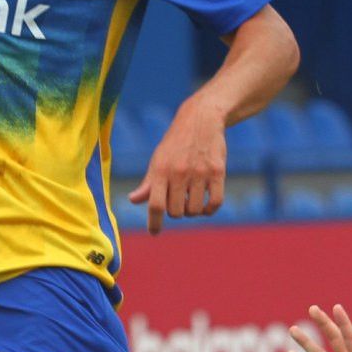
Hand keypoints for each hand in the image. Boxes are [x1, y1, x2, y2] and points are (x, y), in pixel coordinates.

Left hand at [127, 97, 226, 232]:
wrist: (201, 119)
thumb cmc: (175, 143)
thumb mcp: (158, 160)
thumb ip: (148, 183)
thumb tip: (133, 200)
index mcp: (161, 170)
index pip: (156, 204)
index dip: (154, 223)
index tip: (154, 233)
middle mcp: (179, 172)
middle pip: (175, 211)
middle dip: (175, 212)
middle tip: (177, 202)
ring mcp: (200, 172)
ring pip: (194, 210)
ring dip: (192, 211)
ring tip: (191, 199)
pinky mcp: (218, 172)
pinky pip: (215, 203)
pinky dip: (209, 210)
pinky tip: (205, 206)